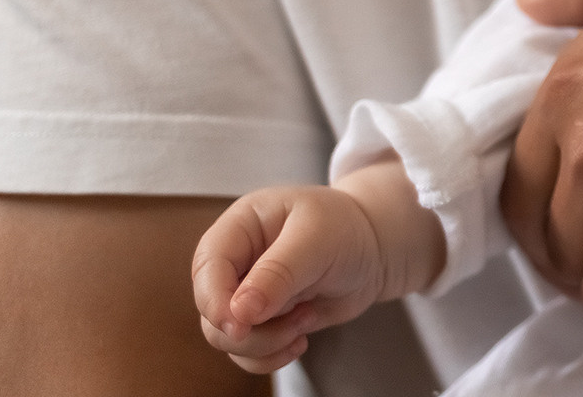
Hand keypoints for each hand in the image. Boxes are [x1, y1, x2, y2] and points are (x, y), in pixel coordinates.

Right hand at [190, 185, 387, 374]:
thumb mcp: (318, 240)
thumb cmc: (347, 229)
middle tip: (297, 321)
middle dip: (250, 330)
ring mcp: (246, 293)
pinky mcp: (262, 320)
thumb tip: (240, 311)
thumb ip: (279, 272)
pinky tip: (301, 340)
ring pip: (227, 338)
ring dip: (266, 343)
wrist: (375, 249)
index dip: (215, 300)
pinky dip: (270, 356)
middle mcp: (237, 261)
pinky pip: (247, 353)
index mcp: (242, 226)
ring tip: (306, 320)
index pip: (207, 266)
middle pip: (212, 310)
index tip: (240, 326)